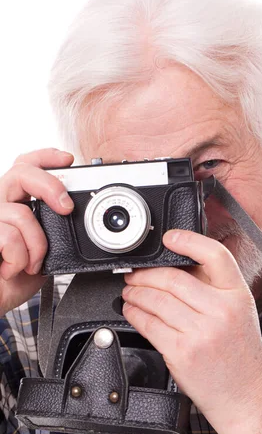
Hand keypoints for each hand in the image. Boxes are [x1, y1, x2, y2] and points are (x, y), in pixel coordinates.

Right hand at [0, 148, 74, 314]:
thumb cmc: (15, 277)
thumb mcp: (44, 249)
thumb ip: (55, 228)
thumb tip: (80, 217)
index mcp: (14, 201)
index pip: (25, 165)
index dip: (45, 156)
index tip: (67, 160)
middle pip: (20, 172)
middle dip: (50, 186)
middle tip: (66, 208)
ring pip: (21, 213)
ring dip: (37, 245)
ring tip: (31, 263)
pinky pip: (8, 236)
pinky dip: (19, 258)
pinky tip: (12, 269)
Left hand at [122, 229, 261, 427]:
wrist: (247, 395)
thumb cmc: (241, 353)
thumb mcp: (239, 311)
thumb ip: (214, 287)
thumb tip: (177, 265)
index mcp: (238, 295)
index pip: (215, 255)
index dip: (189, 241)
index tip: (170, 238)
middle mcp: (221, 311)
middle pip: (173, 278)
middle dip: (145, 274)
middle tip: (134, 274)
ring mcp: (201, 333)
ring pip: (156, 300)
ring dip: (135, 292)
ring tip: (130, 291)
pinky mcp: (181, 352)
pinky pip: (149, 324)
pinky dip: (134, 314)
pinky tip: (132, 310)